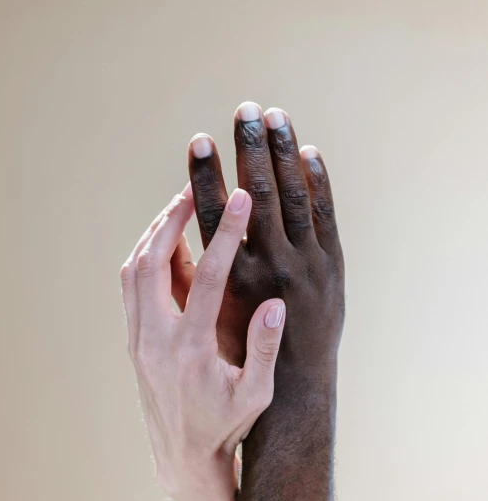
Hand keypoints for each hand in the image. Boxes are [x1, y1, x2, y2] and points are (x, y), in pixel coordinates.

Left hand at [120, 184, 285, 500]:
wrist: (182, 457)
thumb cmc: (225, 426)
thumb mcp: (256, 395)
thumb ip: (264, 348)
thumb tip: (276, 301)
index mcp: (192, 350)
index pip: (209, 279)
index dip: (225, 235)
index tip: (241, 199)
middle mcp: (155, 340)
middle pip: (153, 262)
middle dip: (174, 219)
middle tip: (196, 189)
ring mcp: (138, 339)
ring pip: (134, 270)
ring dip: (155, 234)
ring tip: (180, 209)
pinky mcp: (132, 340)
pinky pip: (131, 287)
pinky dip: (145, 257)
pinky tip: (167, 245)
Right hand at [188, 102, 343, 373]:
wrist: (295, 392)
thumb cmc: (239, 360)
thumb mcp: (203, 325)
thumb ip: (186, 282)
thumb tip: (169, 237)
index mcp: (234, 281)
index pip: (215, 215)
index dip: (205, 176)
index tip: (199, 140)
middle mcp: (271, 267)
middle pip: (258, 195)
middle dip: (249, 148)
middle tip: (245, 108)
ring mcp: (306, 264)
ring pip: (294, 197)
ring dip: (284, 153)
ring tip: (274, 114)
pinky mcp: (330, 266)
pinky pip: (325, 213)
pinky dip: (318, 180)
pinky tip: (308, 152)